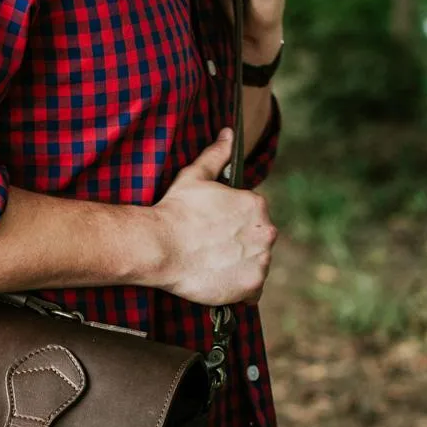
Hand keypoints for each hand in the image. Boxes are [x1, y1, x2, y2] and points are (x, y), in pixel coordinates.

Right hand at [148, 130, 277, 305]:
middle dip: (240, 247)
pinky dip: (240, 291)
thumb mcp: (195, 176)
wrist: (160, 247)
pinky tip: (219, 282)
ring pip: (257, 266)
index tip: (214, 231)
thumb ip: (216, 154)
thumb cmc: (175, 211)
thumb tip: (229, 133)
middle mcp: (266, 231)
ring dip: (240, 268)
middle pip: (259, 242)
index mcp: (257, 205)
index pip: (254, 218)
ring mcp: (261, 260)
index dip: (233, 226)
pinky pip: (252, 293)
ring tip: (212, 266)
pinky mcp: (251, 286)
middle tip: (212, 251)